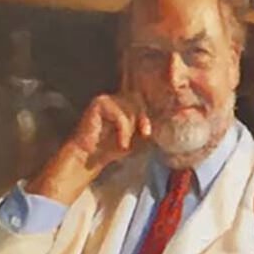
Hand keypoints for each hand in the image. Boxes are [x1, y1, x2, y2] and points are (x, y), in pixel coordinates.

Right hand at [28, 93, 144, 204]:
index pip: (142, 98)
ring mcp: (107, 98)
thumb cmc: (111, 148)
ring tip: (125, 142)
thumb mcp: (136, 137)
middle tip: (145, 134)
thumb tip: (164, 119)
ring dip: (132, 128)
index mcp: (124, 102)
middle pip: (139, 99)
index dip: (148, 112)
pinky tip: (121, 143)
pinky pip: (120, 115)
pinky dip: (124, 131)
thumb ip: (147, 126)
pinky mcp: (99, 103)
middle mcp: (115, 97)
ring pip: (132, 107)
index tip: (149, 131)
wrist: (90, 156)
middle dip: (143, 118)